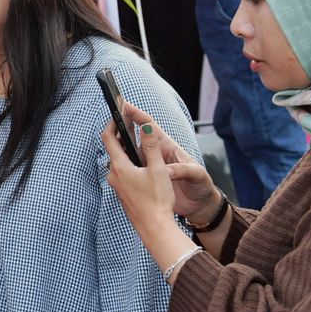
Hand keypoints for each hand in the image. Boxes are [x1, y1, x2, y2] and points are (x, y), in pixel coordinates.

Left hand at [102, 106, 180, 238]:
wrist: (155, 228)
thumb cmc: (158, 200)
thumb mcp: (158, 170)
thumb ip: (151, 147)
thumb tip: (145, 127)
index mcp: (119, 166)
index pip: (108, 137)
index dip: (112, 123)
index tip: (117, 112)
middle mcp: (114, 175)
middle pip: (112, 149)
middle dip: (120, 135)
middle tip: (129, 123)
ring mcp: (117, 186)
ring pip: (118, 162)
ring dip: (125, 150)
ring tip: (136, 141)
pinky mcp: (123, 194)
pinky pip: (122, 173)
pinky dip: (128, 163)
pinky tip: (140, 165)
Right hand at [117, 101, 218, 221]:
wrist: (200, 205)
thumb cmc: (201, 186)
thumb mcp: (196, 174)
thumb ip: (182, 170)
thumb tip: (167, 171)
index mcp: (169, 147)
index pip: (151, 125)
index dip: (137, 115)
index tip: (125, 106)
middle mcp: (157, 153)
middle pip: (137, 134)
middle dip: (124, 124)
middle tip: (112, 117)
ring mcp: (151, 165)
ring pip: (131, 150)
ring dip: (121, 142)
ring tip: (110, 136)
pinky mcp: (147, 177)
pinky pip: (131, 165)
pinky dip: (123, 160)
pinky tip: (114, 160)